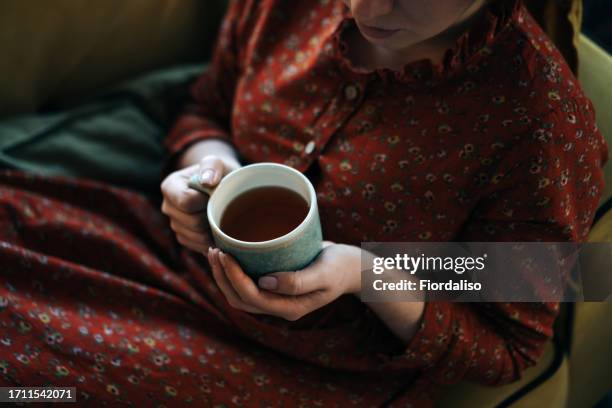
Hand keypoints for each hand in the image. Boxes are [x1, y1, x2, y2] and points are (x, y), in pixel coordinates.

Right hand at [161, 155, 239, 251]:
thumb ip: (212, 165)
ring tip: (223, 218)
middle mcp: (167, 207)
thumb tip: (207, 181)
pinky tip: (220, 231)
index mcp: (170, 187)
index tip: (217, 194)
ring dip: (213, 231)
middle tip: (223, 208)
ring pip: (196, 237)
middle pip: (192, 222)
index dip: (206, 201)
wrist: (221, 186)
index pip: (186, 202)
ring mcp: (175, 224)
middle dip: (212, 217)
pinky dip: (212, 241)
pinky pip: (198, 246)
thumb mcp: (217, 162)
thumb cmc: (219, 172)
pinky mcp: (184, 238)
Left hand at [206, 242, 361, 320]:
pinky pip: (248, 285)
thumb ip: (298, 281)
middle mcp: (280, 307)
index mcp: (290, 308)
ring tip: (215, 252)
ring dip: (224, 276)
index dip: (233, 278)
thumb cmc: (341, 267)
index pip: (251, 297)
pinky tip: (230, 254)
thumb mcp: (325, 273)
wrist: (354, 268)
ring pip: (240, 295)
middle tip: (214, 250)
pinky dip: (234, 272)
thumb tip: (265, 282)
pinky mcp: (276, 286)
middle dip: (222, 277)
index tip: (224, 253)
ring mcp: (277, 298)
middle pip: (239, 299)